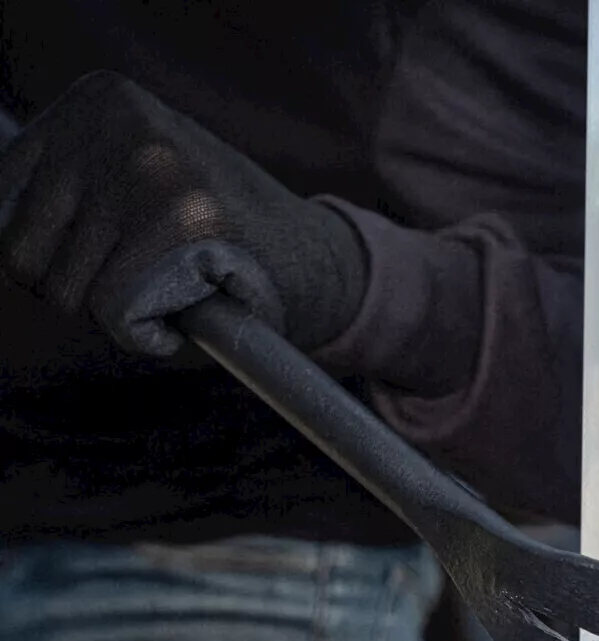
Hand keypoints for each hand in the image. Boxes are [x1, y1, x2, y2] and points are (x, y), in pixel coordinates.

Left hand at [0, 70, 366, 355]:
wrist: (316, 263)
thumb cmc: (212, 243)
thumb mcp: (128, 189)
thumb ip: (61, 195)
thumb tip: (0, 245)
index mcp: (98, 100)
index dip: (52, 252)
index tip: (112, 249)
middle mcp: (117, 121)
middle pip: (18, 251)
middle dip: (75, 285)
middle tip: (145, 274)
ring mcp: (151, 166)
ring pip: (62, 289)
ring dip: (113, 310)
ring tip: (171, 282)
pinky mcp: (183, 220)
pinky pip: (114, 311)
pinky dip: (146, 331)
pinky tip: (191, 301)